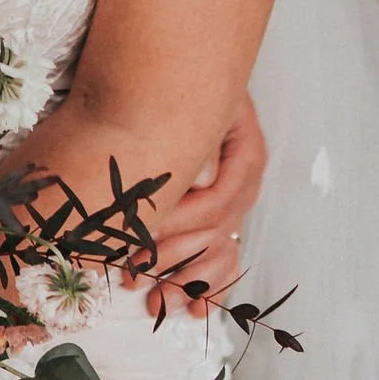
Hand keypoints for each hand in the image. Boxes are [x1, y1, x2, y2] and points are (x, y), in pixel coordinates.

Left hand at [144, 93, 266, 316]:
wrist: (182, 70)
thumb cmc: (177, 85)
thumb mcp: (193, 103)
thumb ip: (195, 139)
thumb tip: (198, 180)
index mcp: (244, 151)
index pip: (217, 201)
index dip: (180, 226)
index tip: (139, 242)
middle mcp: (245, 179)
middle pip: (216, 232)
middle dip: (173, 260)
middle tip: (133, 277)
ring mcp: (237, 198)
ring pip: (220, 250)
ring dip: (186, 280)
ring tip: (155, 301)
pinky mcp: (224, 212)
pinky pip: (226, 256)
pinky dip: (211, 285)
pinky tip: (196, 310)